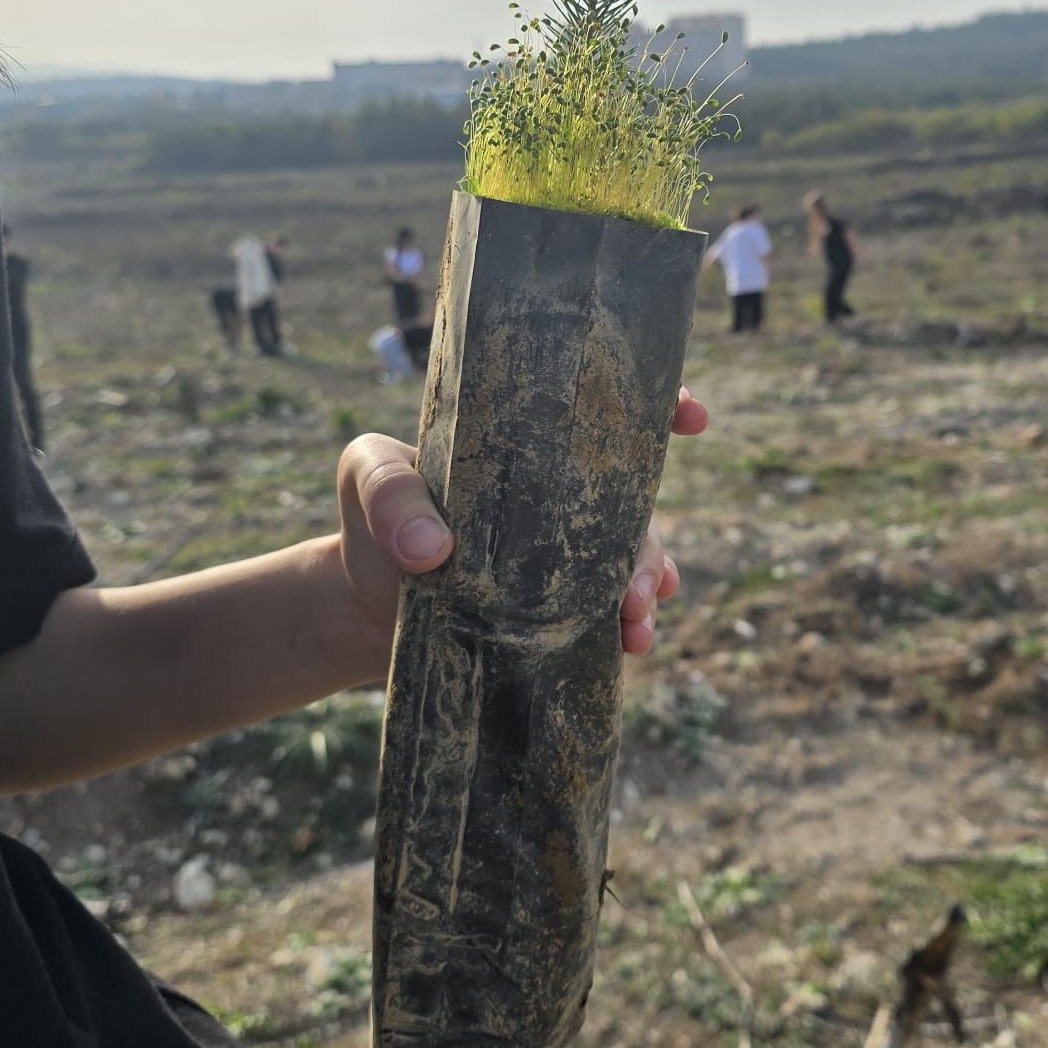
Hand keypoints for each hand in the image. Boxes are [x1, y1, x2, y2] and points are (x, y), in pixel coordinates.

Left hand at [335, 385, 707, 660]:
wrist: (357, 609)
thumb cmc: (365, 522)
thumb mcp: (363, 478)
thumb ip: (389, 494)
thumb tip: (432, 550)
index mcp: (527, 444)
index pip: (600, 413)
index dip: (656, 405)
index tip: (691, 412)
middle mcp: (558, 497)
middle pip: (631, 500)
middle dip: (649, 537)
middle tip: (637, 579)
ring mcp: (562, 555)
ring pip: (632, 559)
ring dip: (646, 584)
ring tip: (632, 619)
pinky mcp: (556, 609)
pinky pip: (612, 612)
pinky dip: (633, 625)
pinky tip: (631, 643)